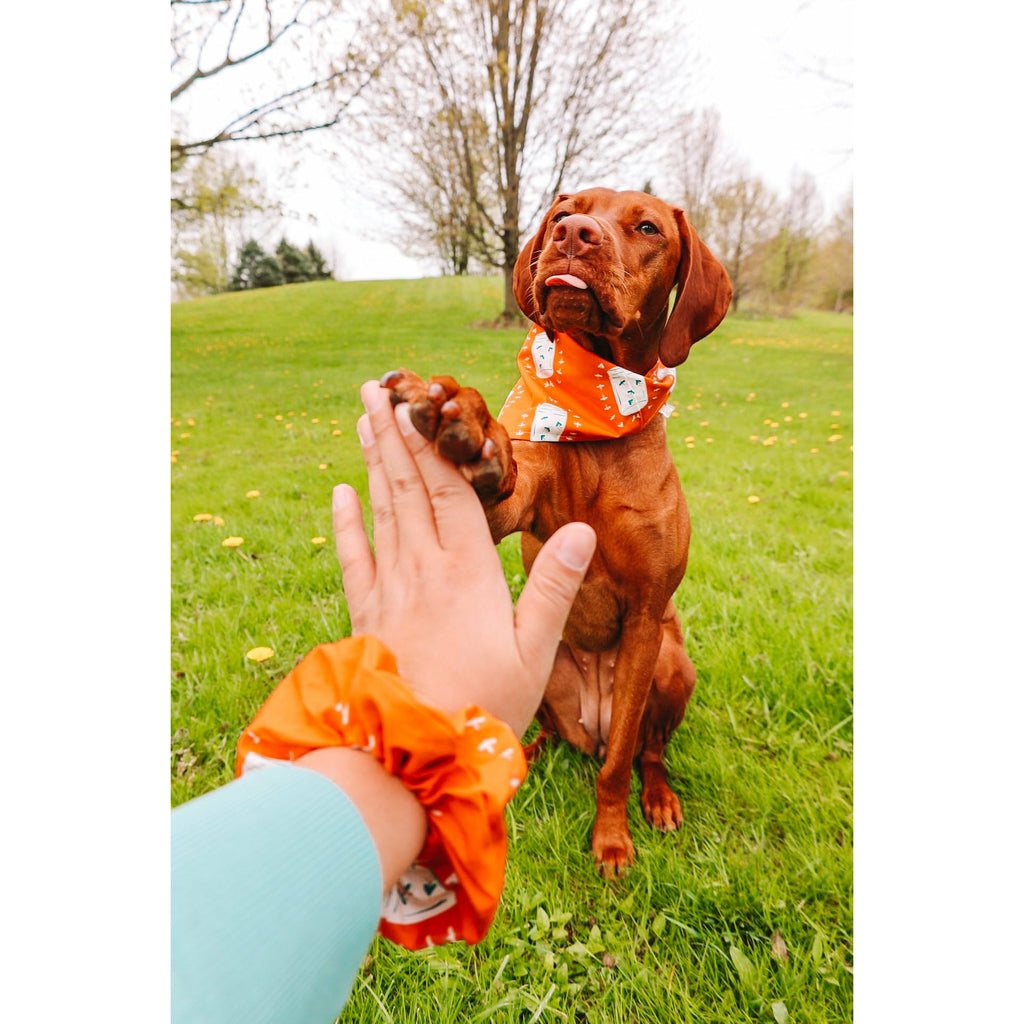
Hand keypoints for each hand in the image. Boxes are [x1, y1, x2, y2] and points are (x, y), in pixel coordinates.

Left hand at [332, 380, 595, 735]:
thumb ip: (553, 588)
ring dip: (373, 462)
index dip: (436, 445)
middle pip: (408, 487)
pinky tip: (341, 492)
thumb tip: (583, 531)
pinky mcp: (366, 614)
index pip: (452, 492)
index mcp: (469, 572)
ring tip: (365, 419)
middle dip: (394, 434)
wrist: (410, 754)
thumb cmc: (483, 706)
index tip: (420, 403)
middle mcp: (424, 569)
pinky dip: (345, 523)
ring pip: (380, 510)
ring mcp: (389, 589)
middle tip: (377, 388)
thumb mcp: (533, 652)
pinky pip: (352, 557)